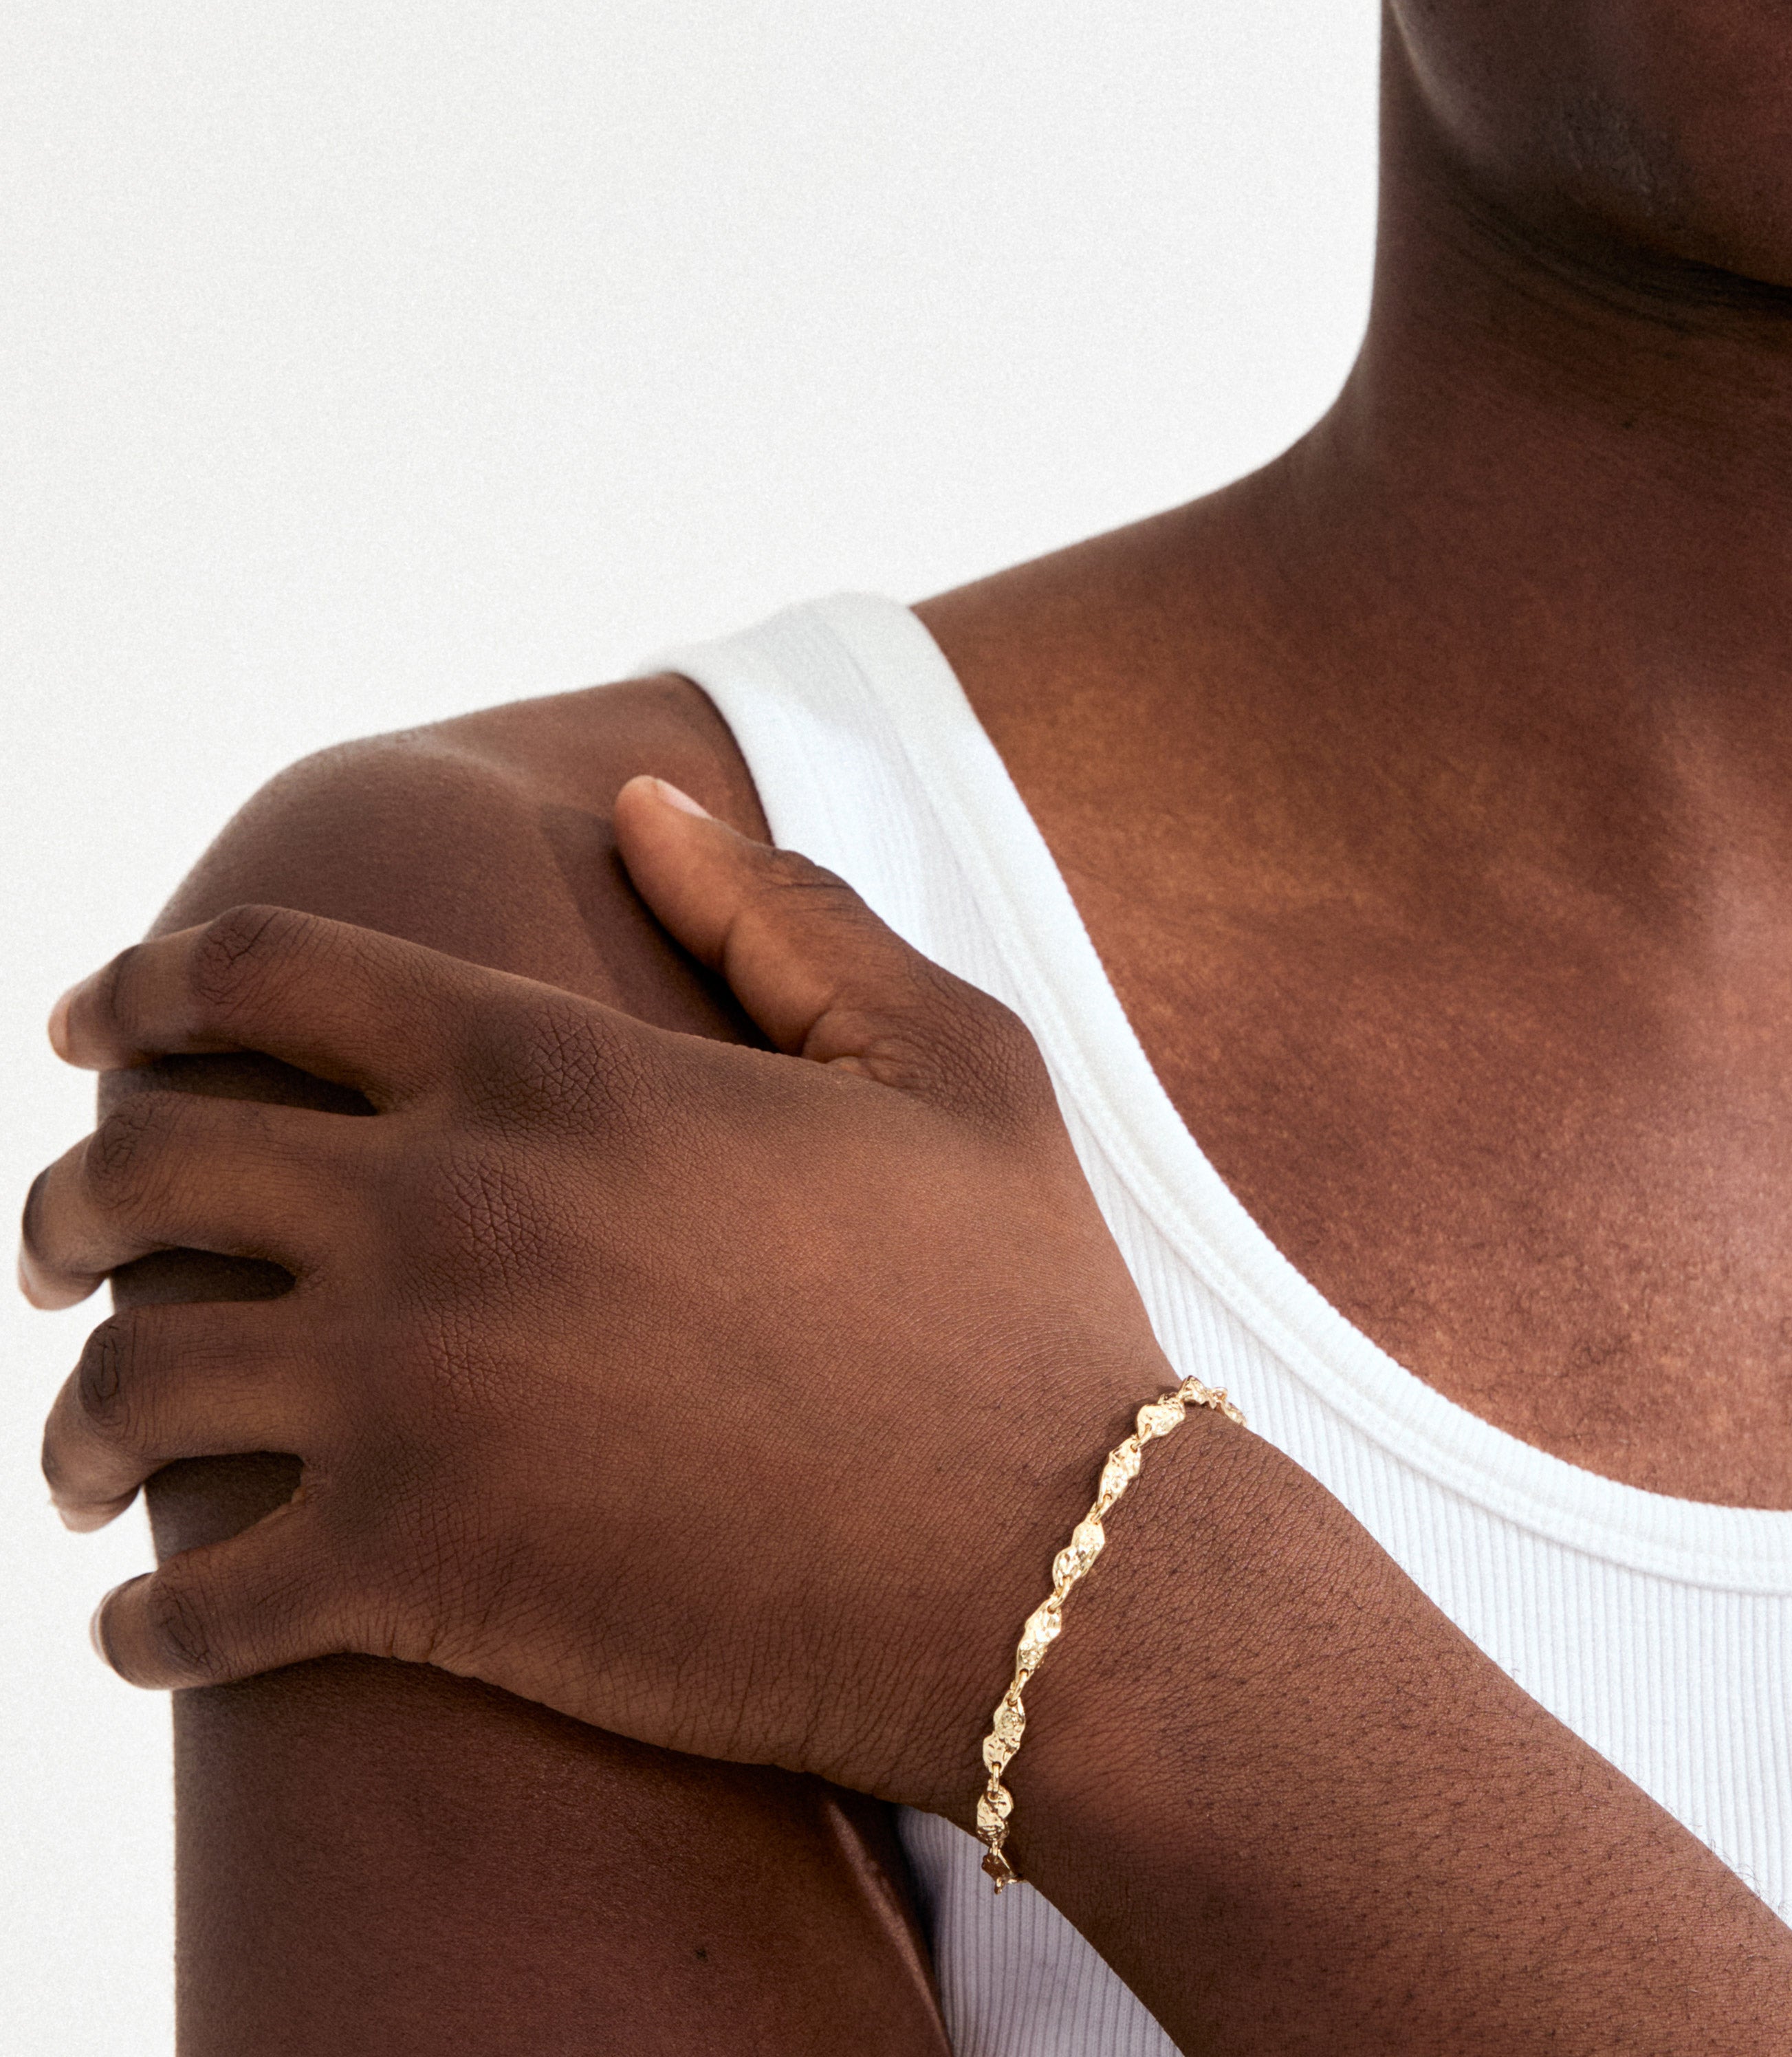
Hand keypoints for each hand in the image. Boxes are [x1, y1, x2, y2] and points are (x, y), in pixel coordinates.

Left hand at [20, 780, 1181, 1811]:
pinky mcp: (411, 1580)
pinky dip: (145, 1620)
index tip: (94, 1020)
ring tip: (100, 1454)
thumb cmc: (1016, 1299)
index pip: (259, 976)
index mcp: (555, 1065)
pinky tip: (160, 1625)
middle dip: (72, 1200)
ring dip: (83, 1420)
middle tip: (72, 1240)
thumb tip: (644, 805)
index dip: (145, 983)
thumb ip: (784, 913)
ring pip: (126, 1387)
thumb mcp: (946, 1057)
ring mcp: (409, 1397)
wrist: (1055, 1562)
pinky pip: (181, 1610)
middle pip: (139, 1168)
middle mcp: (443, 1208)